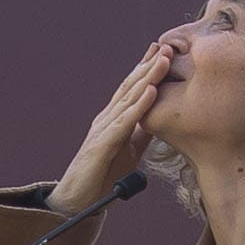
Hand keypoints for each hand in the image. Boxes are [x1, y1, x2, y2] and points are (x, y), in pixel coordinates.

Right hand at [55, 30, 189, 212]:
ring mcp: (103, 129)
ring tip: (165, 60)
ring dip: (148, 77)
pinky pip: (124, 123)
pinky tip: (152, 92)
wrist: (77, 199)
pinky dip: (139, 106)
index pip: (131, 88)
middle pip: (130, 86)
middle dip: (149, 64)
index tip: (163, 49)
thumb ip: (141, 132)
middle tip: (168, 45)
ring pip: (128, 99)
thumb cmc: (102, 174)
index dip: (146, 68)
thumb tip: (161, 117)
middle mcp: (106, 118)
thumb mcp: (129, 149)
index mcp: (113, 118)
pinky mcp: (102, 145)